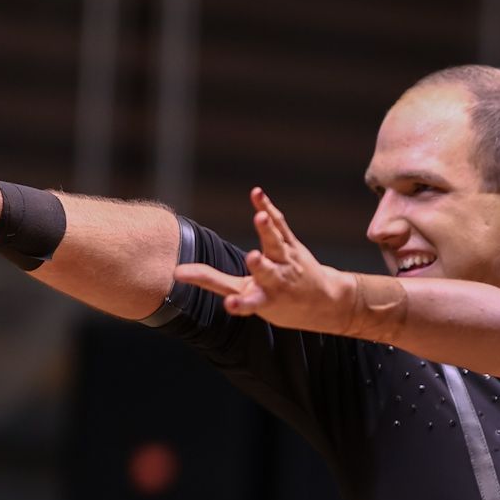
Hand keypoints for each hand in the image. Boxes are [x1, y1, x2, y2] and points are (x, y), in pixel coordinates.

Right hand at [174, 186, 357, 331]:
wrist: (322, 302)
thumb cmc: (277, 301)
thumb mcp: (247, 296)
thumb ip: (212, 281)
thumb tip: (176, 272)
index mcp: (263, 300)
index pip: (246, 302)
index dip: (237, 304)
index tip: (229, 305)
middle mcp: (276, 282)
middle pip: (266, 271)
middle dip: (261, 266)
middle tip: (254, 257)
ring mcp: (286, 262)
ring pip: (276, 244)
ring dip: (268, 231)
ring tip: (260, 216)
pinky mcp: (292, 245)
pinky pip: (280, 225)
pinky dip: (268, 208)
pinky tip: (256, 194)